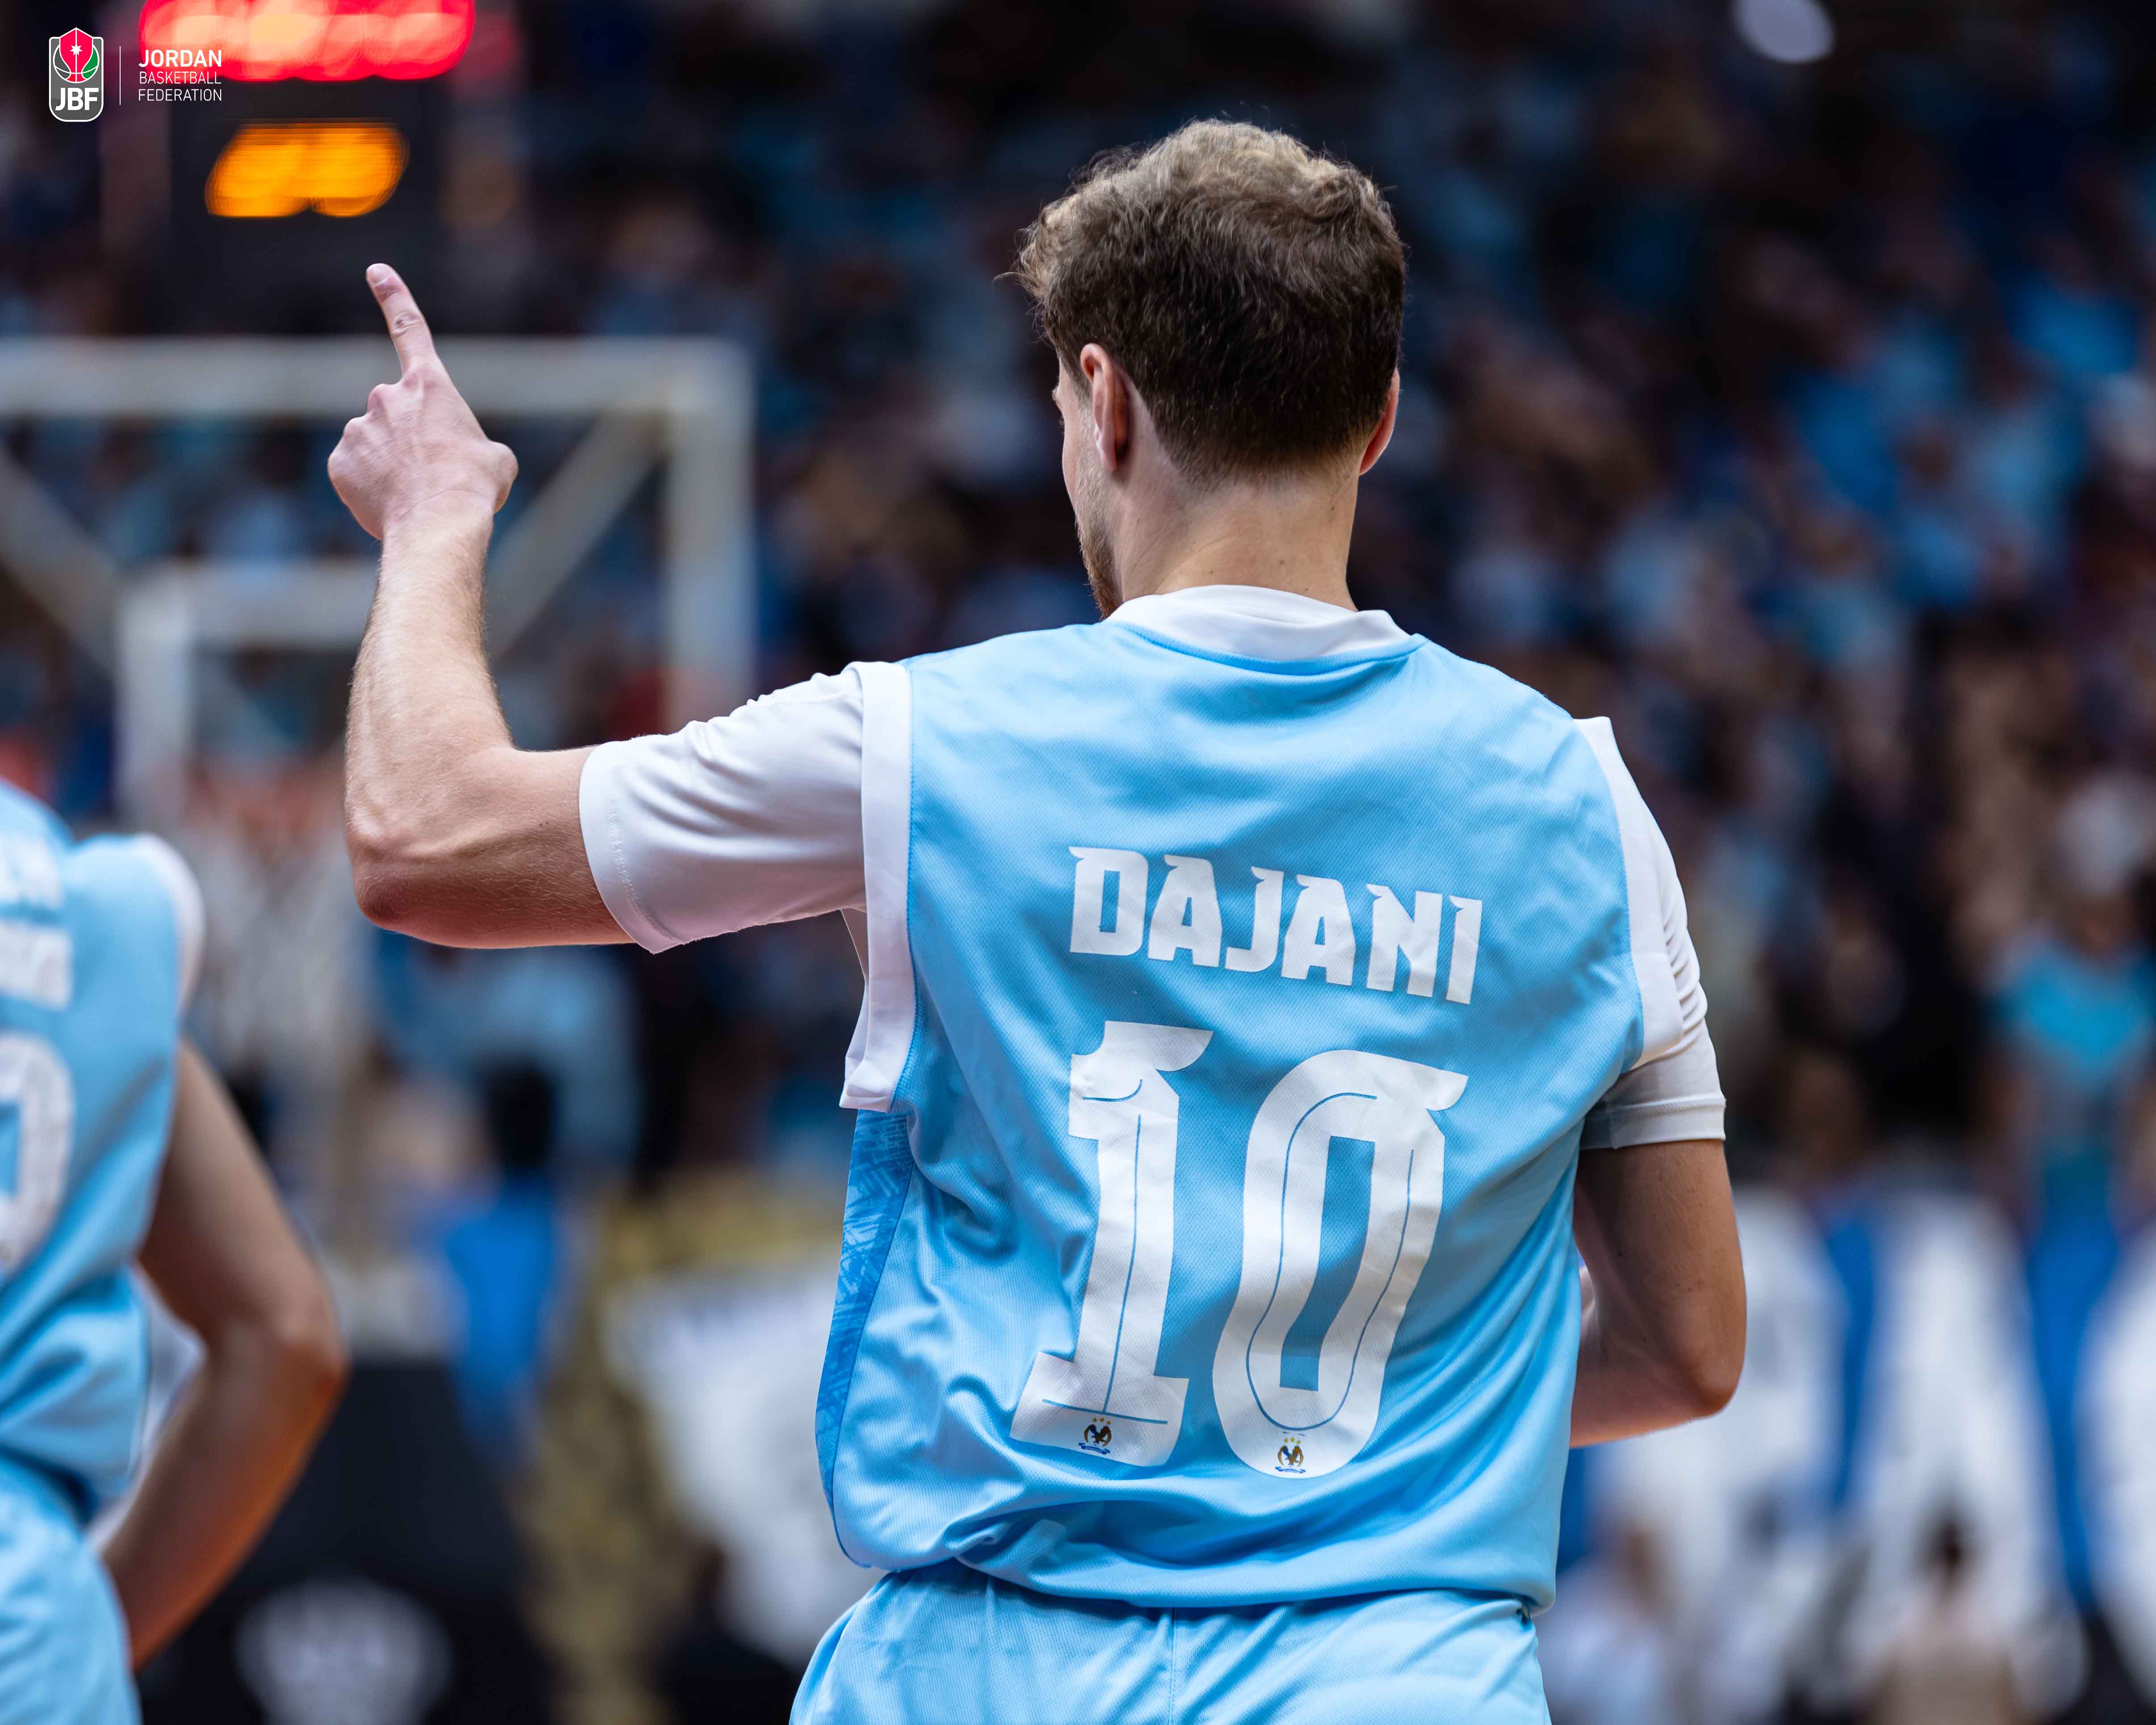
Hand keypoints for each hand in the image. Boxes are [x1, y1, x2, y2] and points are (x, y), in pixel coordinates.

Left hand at [328, 264, 517, 539]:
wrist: (438, 523)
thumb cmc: (473, 487)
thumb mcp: (496, 460)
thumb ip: (469, 442)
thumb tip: (455, 454)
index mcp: (430, 386)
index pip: (411, 329)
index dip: (394, 296)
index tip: (376, 270)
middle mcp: (386, 397)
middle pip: (396, 413)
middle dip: (410, 438)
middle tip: (434, 473)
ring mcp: (359, 428)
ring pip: (374, 443)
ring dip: (391, 465)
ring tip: (415, 494)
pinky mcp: (339, 461)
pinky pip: (354, 470)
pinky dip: (370, 485)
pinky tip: (390, 503)